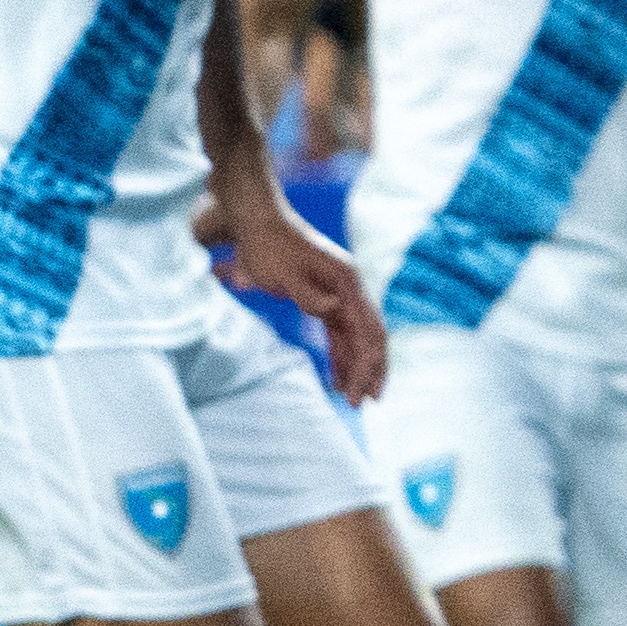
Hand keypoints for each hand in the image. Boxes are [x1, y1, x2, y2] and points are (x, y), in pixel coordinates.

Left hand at [200, 195, 385, 402]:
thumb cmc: (267, 245)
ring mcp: (340, 294)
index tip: (362, 393)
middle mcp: (350, 289)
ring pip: (355, 338)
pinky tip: (336, 375)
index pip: (369, 332)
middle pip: (369, 338)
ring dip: (355, 367)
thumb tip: (331, 310)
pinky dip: (340, 354)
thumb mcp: (283, 271)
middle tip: (361, 404)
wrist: (256, 220)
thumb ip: (307, 293)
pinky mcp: (325, 298)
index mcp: (348, 282)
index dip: (369, 365)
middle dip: (368, 372)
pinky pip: (339, 332)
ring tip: (350, 397)